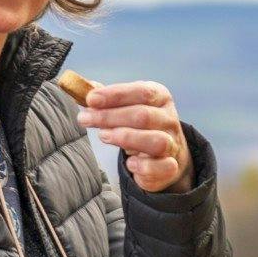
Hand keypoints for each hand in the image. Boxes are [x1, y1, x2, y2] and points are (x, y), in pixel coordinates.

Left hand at [75, 80, 193, 192]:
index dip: (115, 95)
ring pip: (156, 141)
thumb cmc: (139, 125)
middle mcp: (169, 119)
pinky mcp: (171, 167)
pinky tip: (129, 164)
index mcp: (160, 98)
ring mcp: (173, 144)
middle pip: (143, 116)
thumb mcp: (127, 106)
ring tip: (103, 136)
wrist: (165, 152)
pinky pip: (162, 167)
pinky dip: (144, 166)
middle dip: (110, 117)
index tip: (91, 99)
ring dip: (126, 138)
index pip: (142, 92)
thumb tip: (84, 89)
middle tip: (85, 119)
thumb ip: (107, 98)